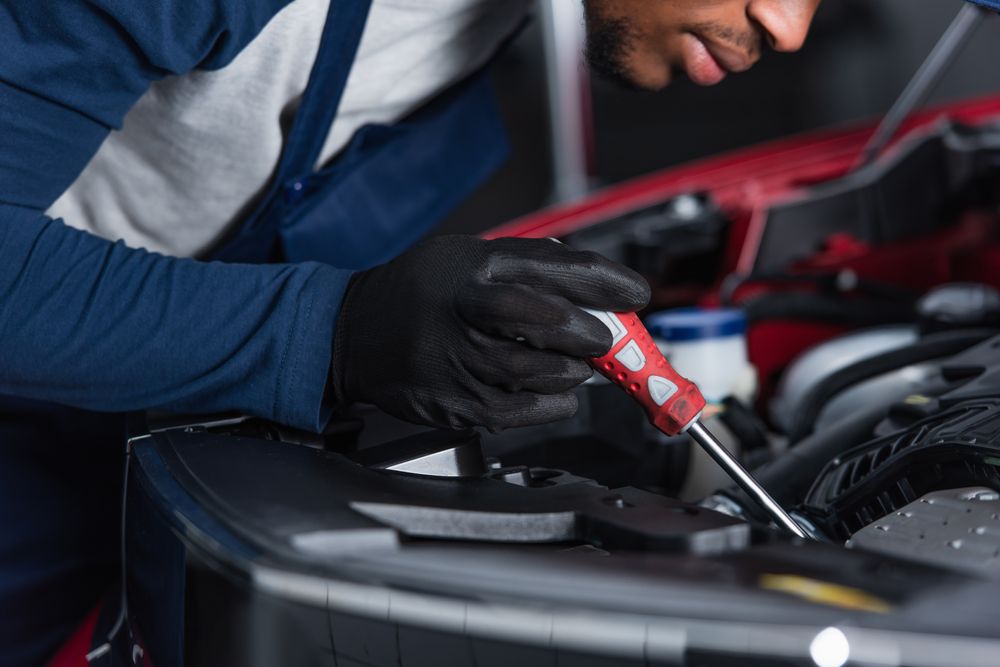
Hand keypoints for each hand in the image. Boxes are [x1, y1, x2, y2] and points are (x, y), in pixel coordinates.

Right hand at [331, 235, 649, 429]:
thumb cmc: (418, 293)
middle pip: (551, 323)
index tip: (635, 293)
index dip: (604, 281)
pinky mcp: (458, 405)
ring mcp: (460, 363)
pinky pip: (528, 410)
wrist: (353, 335)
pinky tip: (551, 388)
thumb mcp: (466, 256)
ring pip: (545, 372)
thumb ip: (527, 265)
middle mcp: (466, 313)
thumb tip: (592, 281)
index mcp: (473, 268)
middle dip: (591, 333)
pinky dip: (554, 400)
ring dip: (574, 369)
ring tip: (571, 361)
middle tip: (603, 337)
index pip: (554, 269)